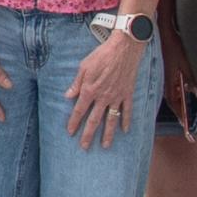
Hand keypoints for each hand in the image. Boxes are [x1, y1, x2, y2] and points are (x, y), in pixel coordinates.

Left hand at [65, 25, 145, 148]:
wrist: (124, 48)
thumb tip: (68, 96)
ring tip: (105, 145)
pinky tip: (125, 130)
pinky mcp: (127, 93)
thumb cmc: (102, 55)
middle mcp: (103, 97)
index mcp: (90, 90)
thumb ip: (76, 83)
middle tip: (84, 147)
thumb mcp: (84, 66)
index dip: (74, 122)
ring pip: (111, 119)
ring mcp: (116, 97)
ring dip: (108, 134)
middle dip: (88, 134)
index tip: (70, 132)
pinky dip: (126, 120)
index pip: (79, 110)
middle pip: (94, 120)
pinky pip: (127, 110)